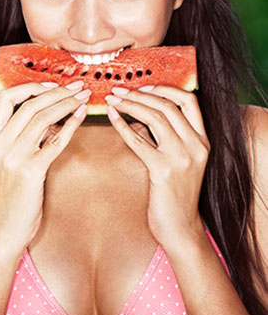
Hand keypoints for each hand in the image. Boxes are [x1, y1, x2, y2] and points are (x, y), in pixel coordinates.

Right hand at [0, 81, 89, 250]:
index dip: (30, 87)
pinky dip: (71, 125)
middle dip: (58, 92)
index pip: (6, 99)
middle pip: (30, 105)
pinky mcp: (31, 172)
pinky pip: (55, 141)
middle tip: (78, 86)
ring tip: (84, 98)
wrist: (5, 229)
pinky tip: (82, 116)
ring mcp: (13, 158)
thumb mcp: (7, 162)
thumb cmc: (11, 195)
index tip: (52, 84)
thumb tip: (50, 116)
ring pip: (43, 119)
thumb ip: (21, 139)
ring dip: (67, 104)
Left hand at [106, 85, 209, 247]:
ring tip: (113, 100)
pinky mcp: (162, 170)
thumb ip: (169, 138)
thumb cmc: (175, 195)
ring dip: (130, 104)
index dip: (165, 88)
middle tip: (118, 90)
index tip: (143, 86)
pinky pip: (139, 140)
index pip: (189, 100)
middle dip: (140, 93)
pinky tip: (111, 118)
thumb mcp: (182, 162)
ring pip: (155, 117)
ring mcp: (181, 158)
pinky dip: (122, 125)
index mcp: (202, 140)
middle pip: (168, 105)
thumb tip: (140, 114)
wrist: (180, 228)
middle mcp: (196, 145)